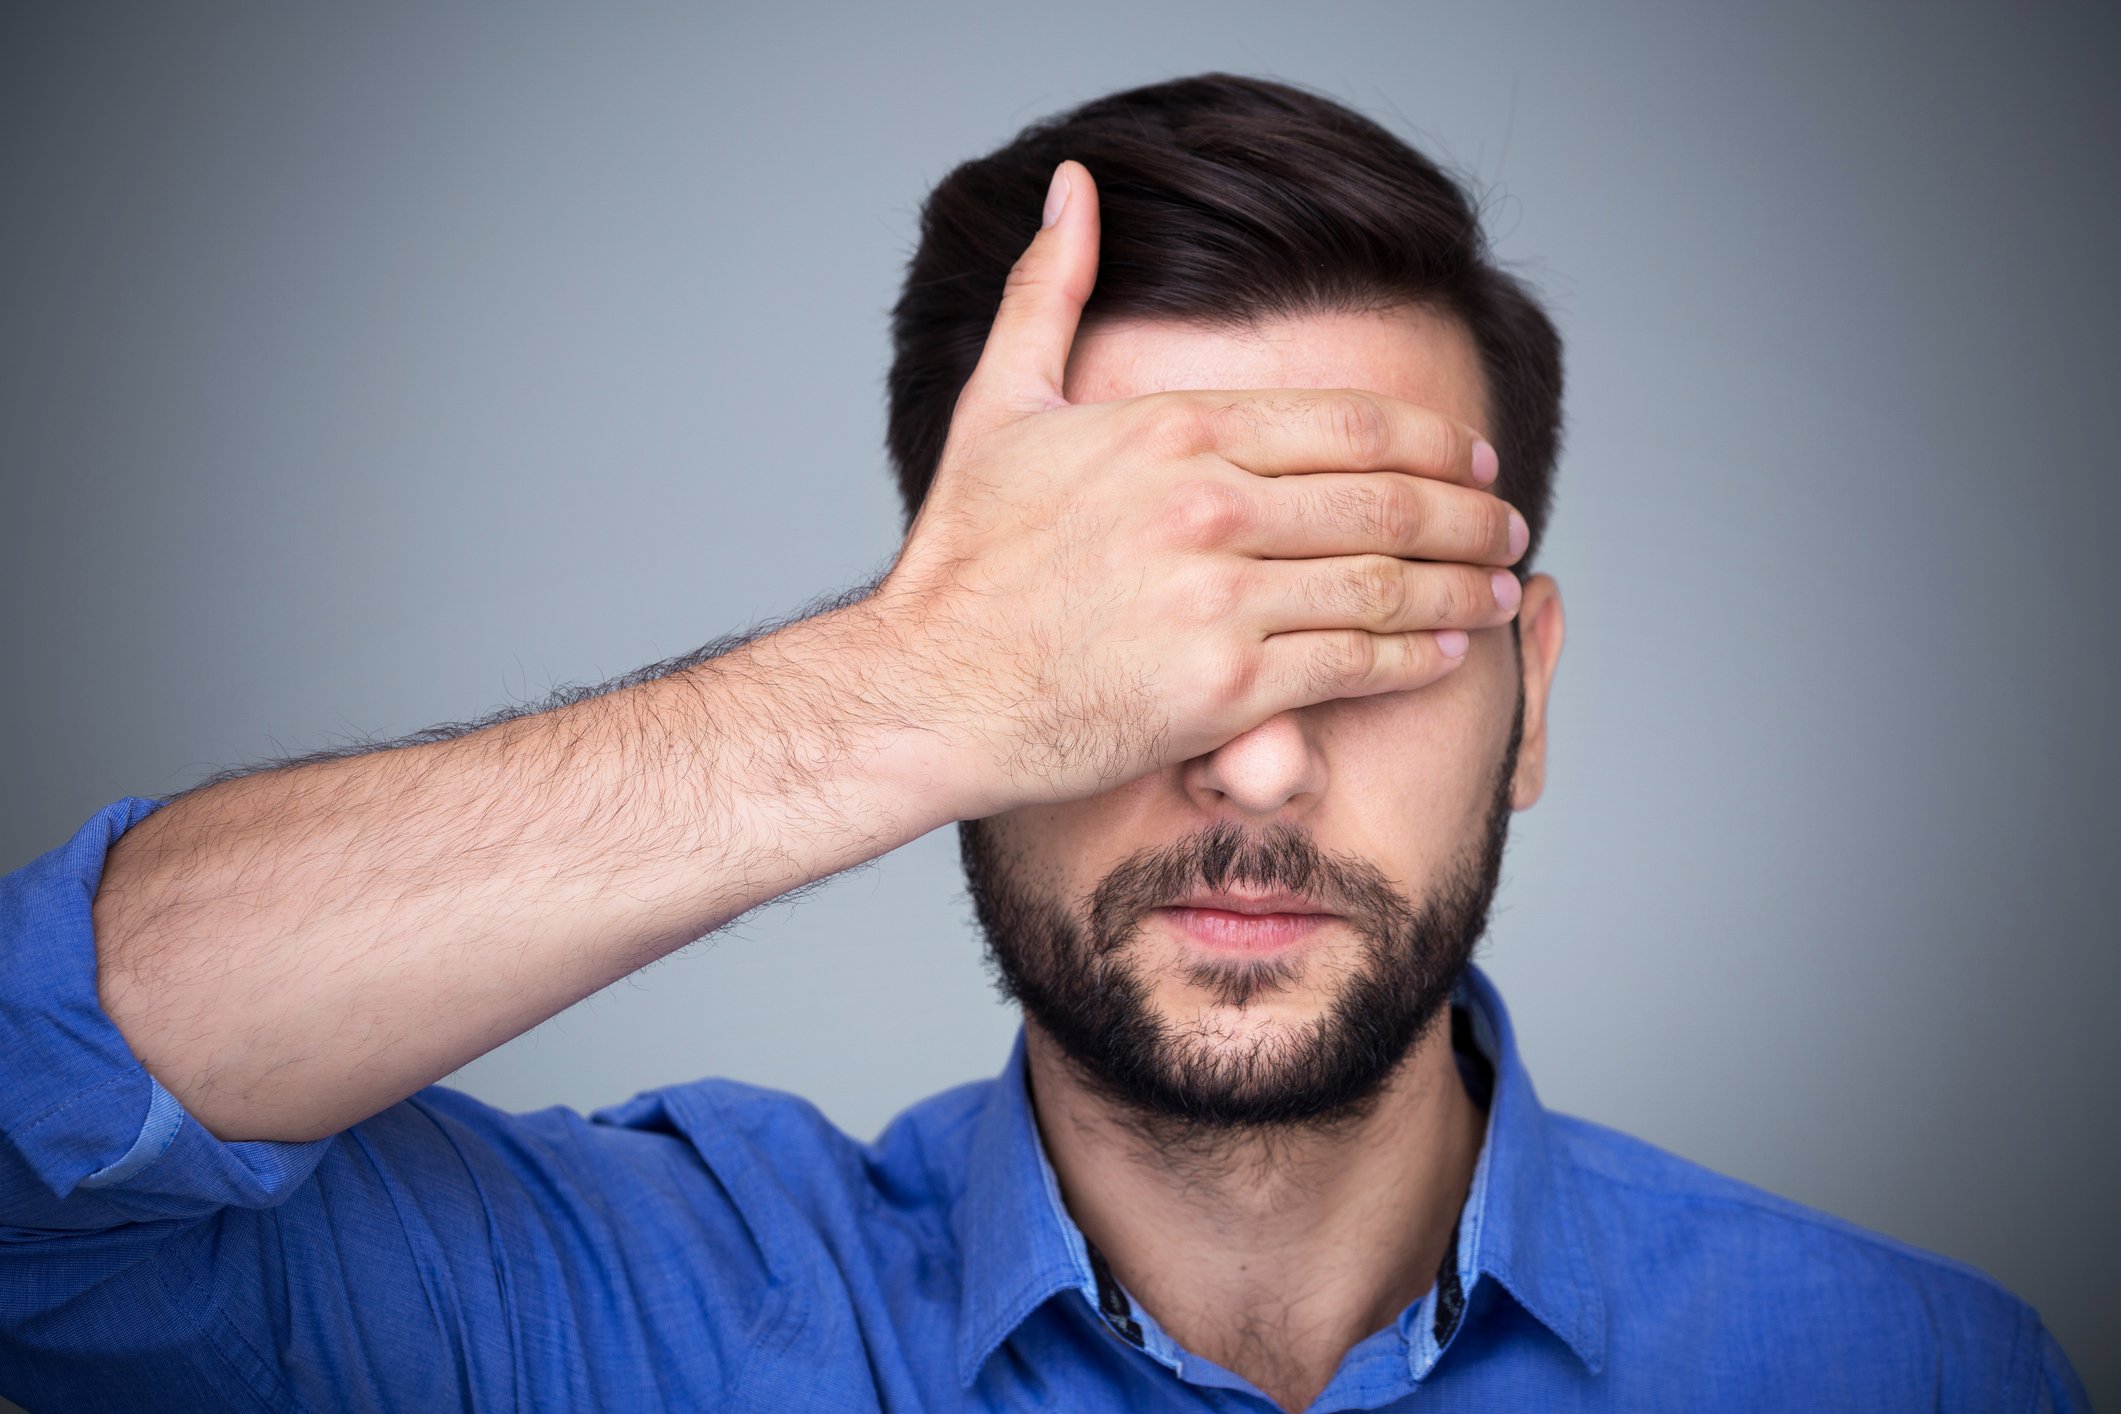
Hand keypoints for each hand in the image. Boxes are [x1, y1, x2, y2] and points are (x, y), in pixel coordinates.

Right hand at [871, 160, 1526, 818]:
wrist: (927, 689)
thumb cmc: (962, 560)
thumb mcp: (1000, 405)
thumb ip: (1049, 293)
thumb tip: (1076, 189)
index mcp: (1173, 429)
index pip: (1350, 423)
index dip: (1433, 439)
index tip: (1472, 454)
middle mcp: (1209, 505)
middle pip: (1388, 499)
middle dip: (1471, 513)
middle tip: (1510, 523)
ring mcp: (1222, 598)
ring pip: (1388, 584)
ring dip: (1465, 586)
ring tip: (1503, 587)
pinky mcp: (1226, 688)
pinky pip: (1356, 664)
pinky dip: (1419, 657)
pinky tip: (1451, 650)